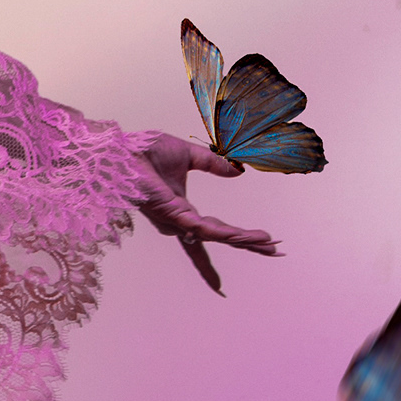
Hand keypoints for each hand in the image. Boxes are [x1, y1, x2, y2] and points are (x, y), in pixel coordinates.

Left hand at [131, 128, 280, 295]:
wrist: (125, 148)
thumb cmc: (147, 152)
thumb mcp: (188, 156)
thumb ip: (212, 164)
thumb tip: (237, 172)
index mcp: (184, 211)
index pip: (213, 233)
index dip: (235, 240)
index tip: (257, 248)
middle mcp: (180, 222)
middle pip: (220, 240)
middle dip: (248, 246)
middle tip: (275, 252)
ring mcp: (176, 221)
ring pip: (216, 236)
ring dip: (243, 240)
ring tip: (267, 242)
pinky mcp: (171, 214)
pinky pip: (201, 228)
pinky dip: (222, 233)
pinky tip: (239, 236)